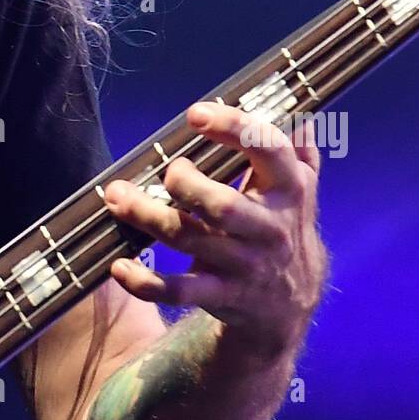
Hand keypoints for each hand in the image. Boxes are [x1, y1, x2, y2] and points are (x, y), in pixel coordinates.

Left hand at [103, 100, 327, 363]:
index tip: (195, 114)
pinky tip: (119, 265)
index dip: (233, 128)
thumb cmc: (285, 230)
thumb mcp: (302, 191)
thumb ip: (297, 151)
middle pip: (223, 205)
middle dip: (186, 184)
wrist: (290, 307)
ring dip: (147, 216)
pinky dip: (145, 281)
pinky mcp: (220, 295)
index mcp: (289, 190)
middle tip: (165, 170)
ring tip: (116, 197)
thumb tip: (296, 112)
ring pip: (190, 239)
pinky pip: (178, 291)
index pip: (268, 150)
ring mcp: (244, 264)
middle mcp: (269, 228)